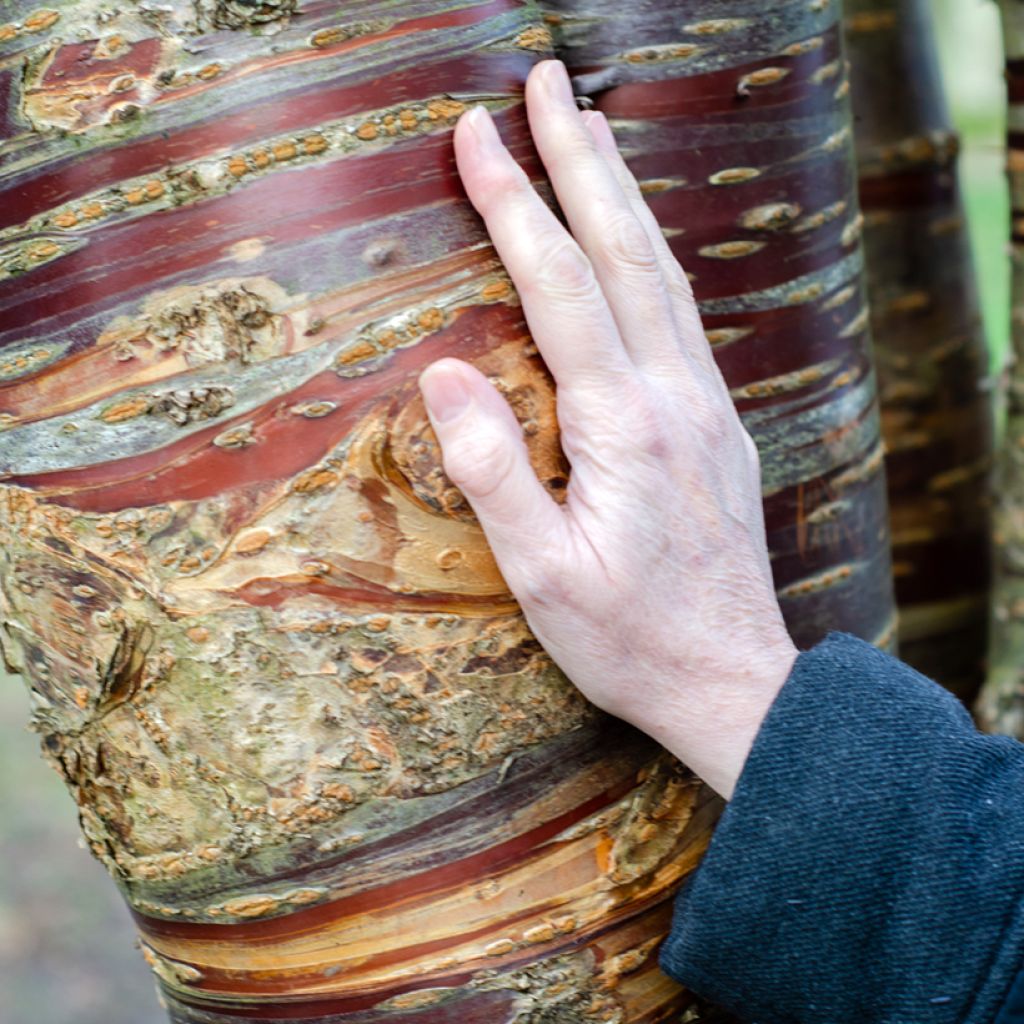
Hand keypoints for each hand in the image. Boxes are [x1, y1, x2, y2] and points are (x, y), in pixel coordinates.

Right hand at [417, 60, 797, 799]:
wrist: (733, 679)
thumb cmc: (630, 639)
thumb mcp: (544, 577)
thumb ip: (495, 473)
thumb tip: (446, 374)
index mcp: (624, 427)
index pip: (558, 287)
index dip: (515, 205)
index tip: (473, 136)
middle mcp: (674, 396)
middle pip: (622, 251)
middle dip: (578, 158)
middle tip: (545, 80)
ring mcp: (705, 404)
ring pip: (660, 272)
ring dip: (622, 192)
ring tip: (592, 127)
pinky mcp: (715, 422)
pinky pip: (681, 312)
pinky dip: (650, 252)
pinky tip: (636, 239)